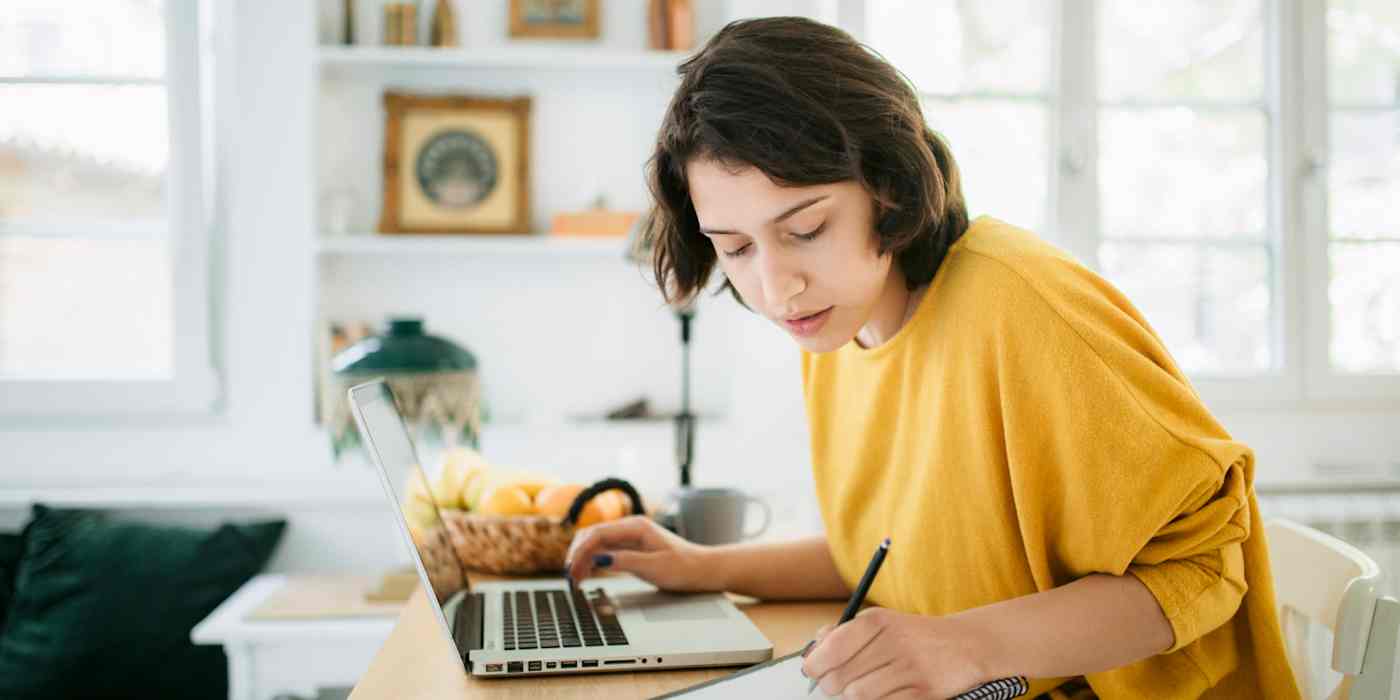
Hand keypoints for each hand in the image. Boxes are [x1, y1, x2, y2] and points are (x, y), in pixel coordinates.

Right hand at [563, 515, 715, 592]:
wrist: (703, 569)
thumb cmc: (684, 568)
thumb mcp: (655, 568)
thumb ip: (626, 562)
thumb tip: (600, 560)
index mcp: (636, 527)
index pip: (598, 534)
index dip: (580, 551)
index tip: (572, 570)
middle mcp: (630, 528)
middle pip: (593, 535)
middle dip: (577, 554)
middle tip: (570, 577)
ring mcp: (630, 537)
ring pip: (596, 543)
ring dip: (582, 558)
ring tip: (575, 579)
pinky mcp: (631, 547)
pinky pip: (605, 550)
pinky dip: (592, 561)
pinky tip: (586, 574)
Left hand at [800, 607, 992, 699]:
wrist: (964, 645)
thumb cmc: (913, 636)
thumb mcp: (880, 623)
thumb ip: (844, 633)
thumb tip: (813, 650)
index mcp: (876, 620)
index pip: (831, 648)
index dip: (814, 665)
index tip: (812, 671)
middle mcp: (892, 641)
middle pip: (839, 678)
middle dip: (831, 686)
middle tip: (835, 685)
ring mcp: (909, 668)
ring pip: (857, 696)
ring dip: (852, 697)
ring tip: (859, 689)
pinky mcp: (923, 691)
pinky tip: (881, 694)